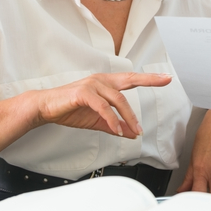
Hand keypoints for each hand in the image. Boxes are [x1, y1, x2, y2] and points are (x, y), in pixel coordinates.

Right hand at [32, 72, 171, 139]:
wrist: (45, 108)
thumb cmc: (69, 109)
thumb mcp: (97, 120)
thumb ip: (115, 125)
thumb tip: (132, 133)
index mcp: (106, 83)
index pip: (131, 79)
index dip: (149, 78)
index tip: (165, 78)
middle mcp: (101, 80)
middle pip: (130, 80)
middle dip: (149, 80)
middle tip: (165, 80)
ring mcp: (92, 85)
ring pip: (118, 99)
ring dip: (129, 117)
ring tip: (136, 131)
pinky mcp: (83, 93)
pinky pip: (103, 107)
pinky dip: (112, 119)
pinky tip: (117, 130)